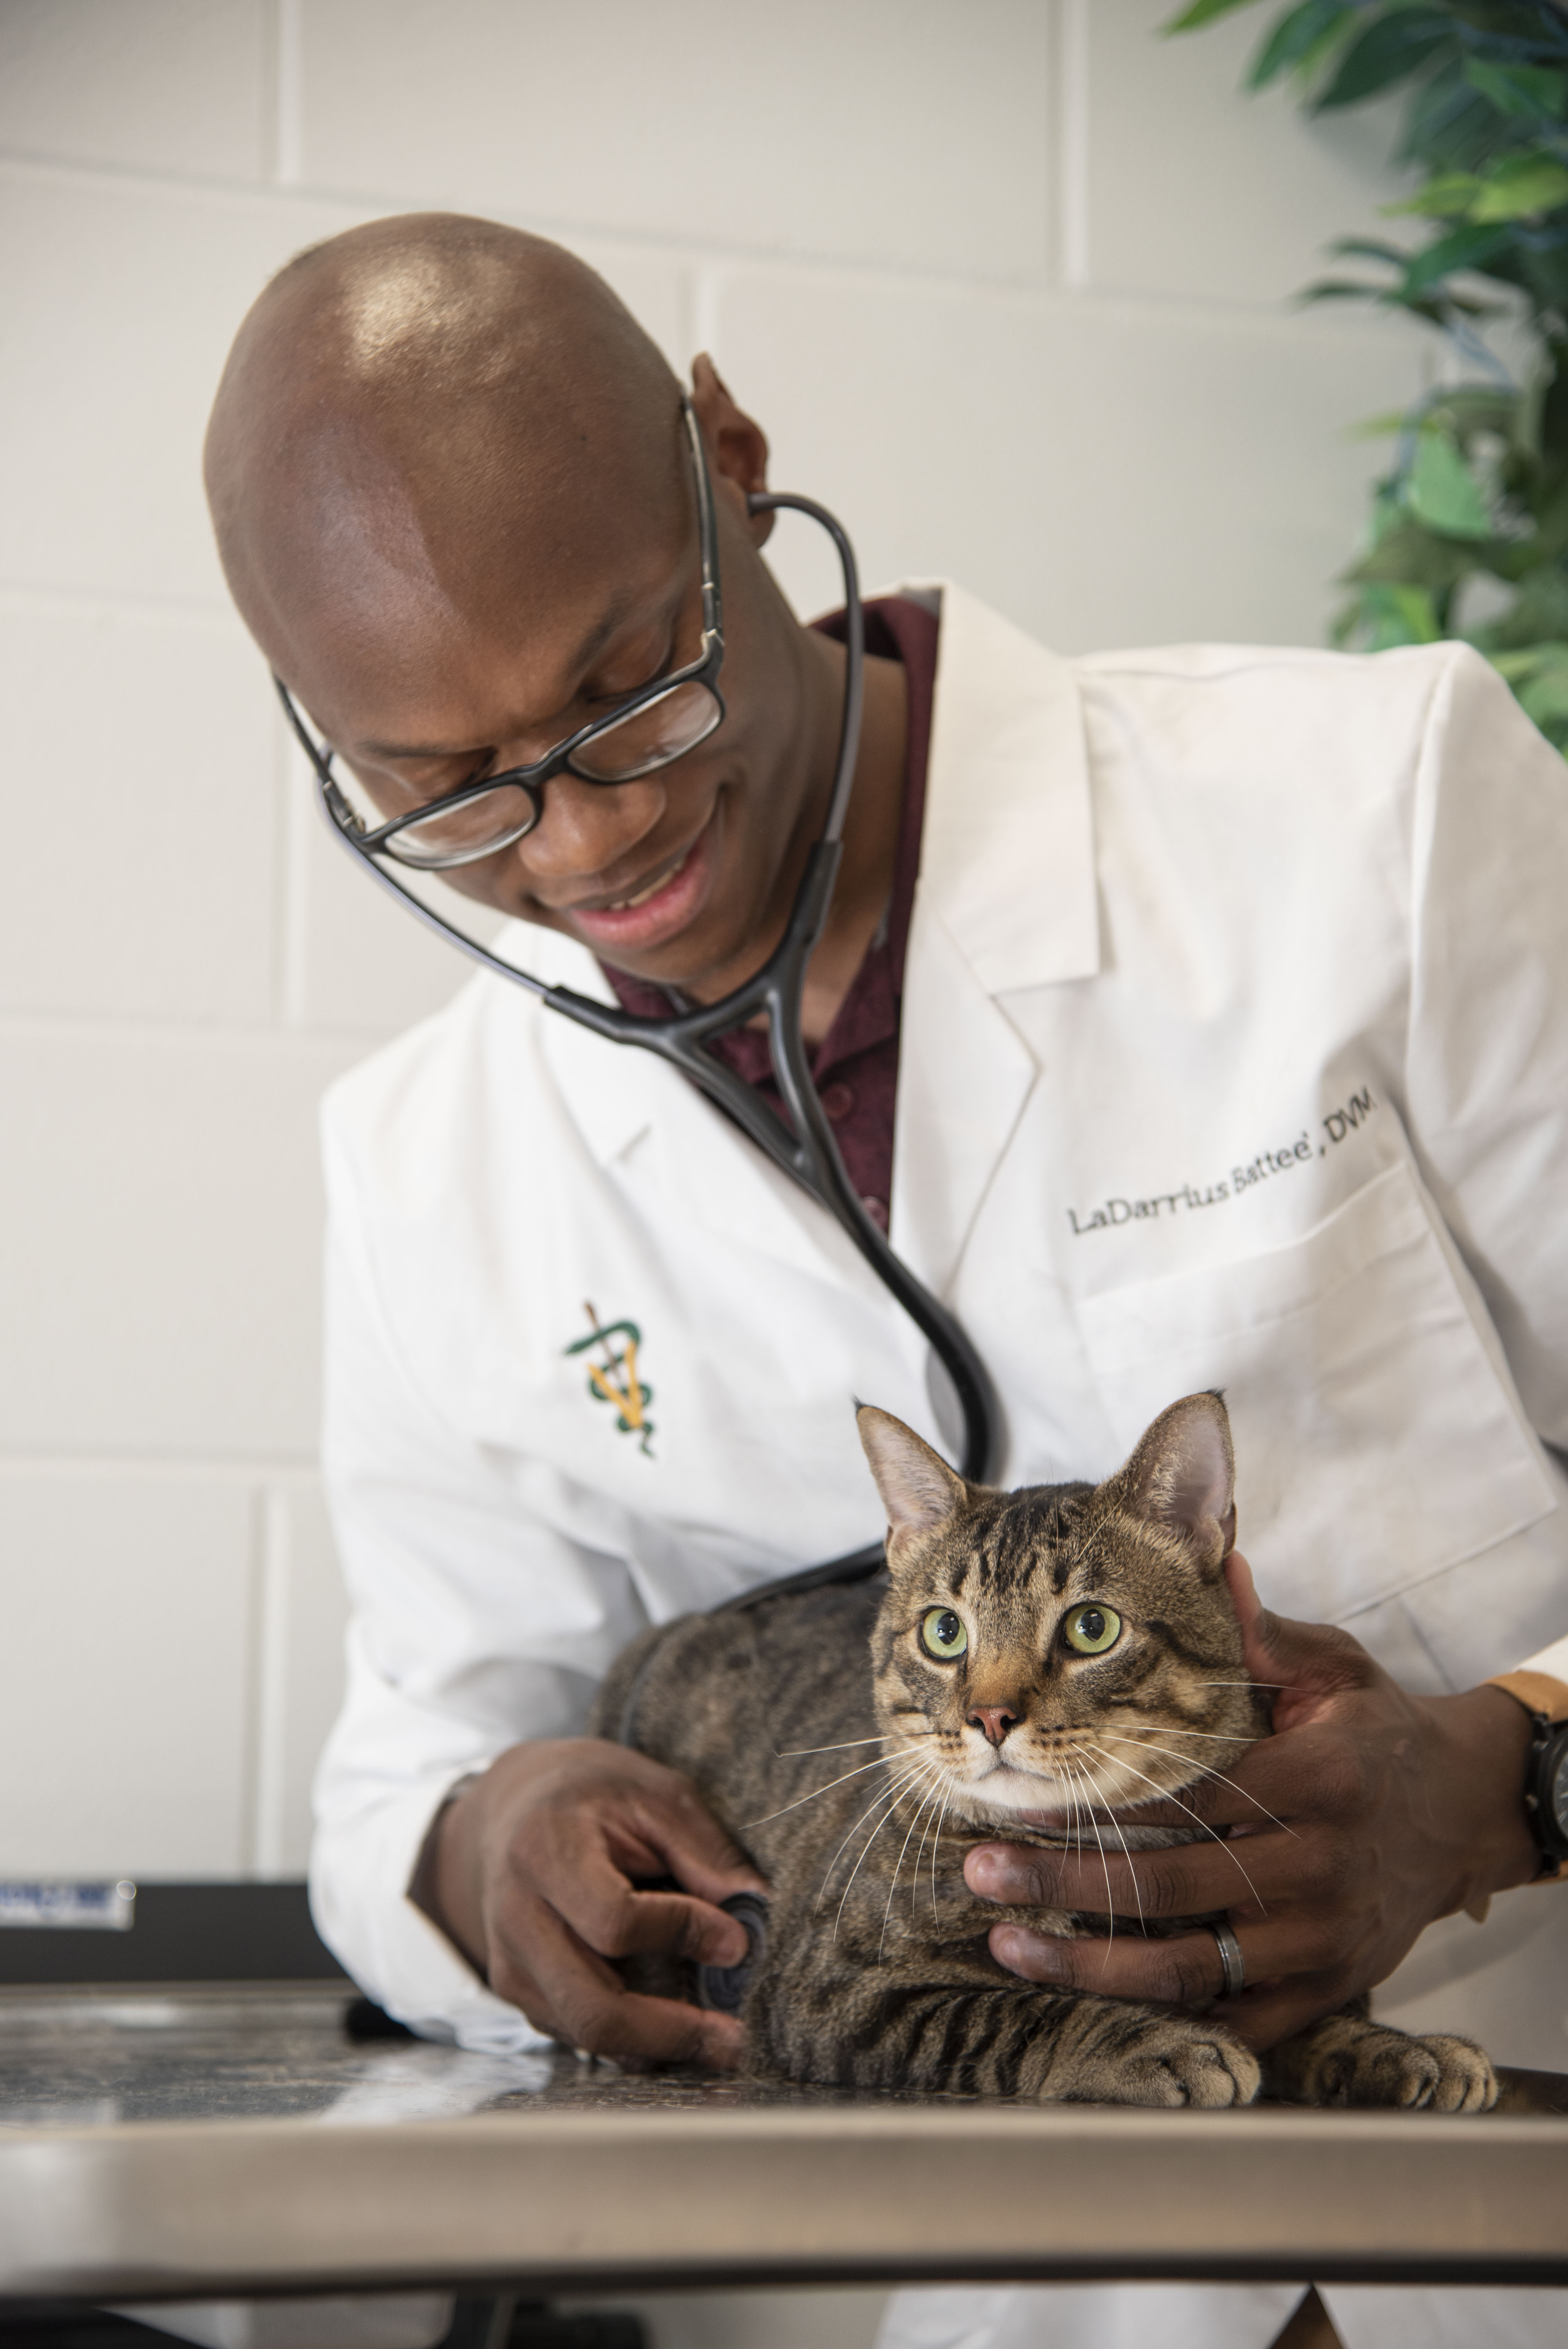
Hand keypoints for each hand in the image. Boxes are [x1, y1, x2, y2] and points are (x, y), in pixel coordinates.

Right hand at [416, 1738, 767, 2069]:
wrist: (512, 1808)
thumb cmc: (592, 1795)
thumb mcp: (654, 1794)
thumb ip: (703, 1852)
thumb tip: (755, 1908)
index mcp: (545, 1852)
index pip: (614, 1921)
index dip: (682, 1935)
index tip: (737, 1940)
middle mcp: (517, 1917)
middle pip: (593, 2007)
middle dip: (673, 2032)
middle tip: (735, 2039)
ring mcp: (508, 1962)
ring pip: (585, 2034)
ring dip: (657, 2047)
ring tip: (715, 2039)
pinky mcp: (515, 1990)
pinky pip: (576, 2035)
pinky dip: (630, 2042)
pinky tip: (673, 2026)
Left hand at [965, 1553, 1539, 2049]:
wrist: (1460, 1813)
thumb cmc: (1377, 1734)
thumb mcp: (1333, 1668)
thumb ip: (1263, 1631)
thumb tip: (1213, 1561)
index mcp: (1316, 1780)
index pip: (1186, 1798)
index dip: (1099, 1802)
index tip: (1024, 1796)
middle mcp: (1318, 1866)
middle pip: (1170, 1887)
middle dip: (1064, 1884)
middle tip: (982, 1871)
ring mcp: (1321, 1940)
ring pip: (1188, 1967)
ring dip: (1090, 1966)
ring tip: (1009, 1943)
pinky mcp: (1326, 1989)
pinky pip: (1235, 2023)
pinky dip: (1162, 2021)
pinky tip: (1091, 2003)